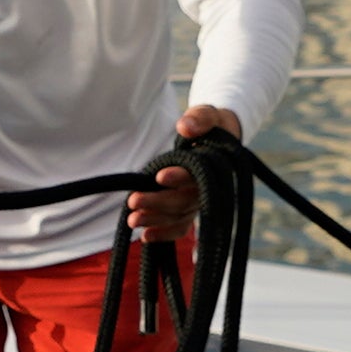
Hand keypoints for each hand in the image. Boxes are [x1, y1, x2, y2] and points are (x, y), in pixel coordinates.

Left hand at [134, 104, 241, 241]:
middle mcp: (208, 188)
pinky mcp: (190, 208)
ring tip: (132, 220)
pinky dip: (164, 233)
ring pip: (179, 216)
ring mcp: (199, 201)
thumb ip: (199, 118)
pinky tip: (146, 237)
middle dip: (158, 202)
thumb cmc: (211, 126)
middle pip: (184, 201)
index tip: (159, 177)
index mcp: (213, 166)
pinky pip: (180, 226)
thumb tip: (185, 127)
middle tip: (133, 202)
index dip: (179, 177)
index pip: (197, 176)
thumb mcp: (208, 114)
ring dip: (156, 220)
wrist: (219, 138)